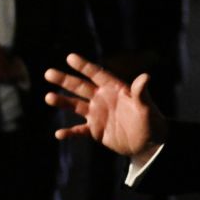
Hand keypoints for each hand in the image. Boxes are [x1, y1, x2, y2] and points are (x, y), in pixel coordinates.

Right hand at [43, 52, 165, 157]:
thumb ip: (141, 92)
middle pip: (80, 87)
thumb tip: (145, 77)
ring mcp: (97, 114)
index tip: (70, 57)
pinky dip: (69, 133)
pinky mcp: (95, 131)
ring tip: (48, 97)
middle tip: (48, 73)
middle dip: (64, 80)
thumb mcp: (146, 106)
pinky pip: (79, 131)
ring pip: (75, 106)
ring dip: (62, 102)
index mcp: (113, 89)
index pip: (96, 74)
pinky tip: (58, 134)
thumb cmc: (150, 120)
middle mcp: (102, 99)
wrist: (148, 142)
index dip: (84, 66)